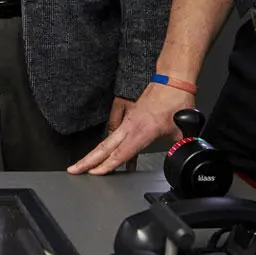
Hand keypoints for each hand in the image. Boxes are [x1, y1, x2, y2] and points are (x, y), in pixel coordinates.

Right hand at [67, 83, 192, 174]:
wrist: (172, 81)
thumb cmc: (175, 99)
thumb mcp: (181, 128)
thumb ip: (179, 145)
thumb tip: (180, 154)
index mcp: (142, 131)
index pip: (121, 153)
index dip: (108, 165)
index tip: (95, 173)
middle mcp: (131, 126)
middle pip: (104, 147)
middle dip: (87, 160)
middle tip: (73, 170)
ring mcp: (128, 121)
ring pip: (107, 142)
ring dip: (94, 154)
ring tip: (83, 166)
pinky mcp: (129, 118)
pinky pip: (115, 136)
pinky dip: (109, 147)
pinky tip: (111, 157)